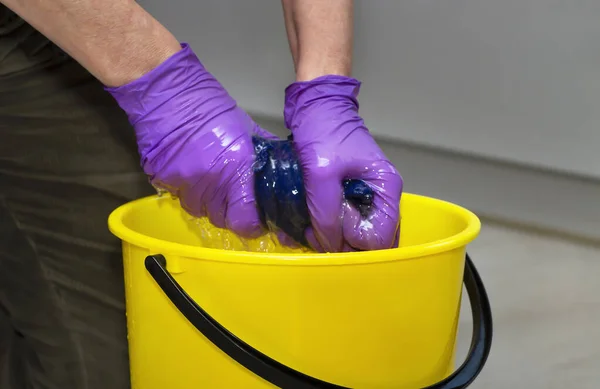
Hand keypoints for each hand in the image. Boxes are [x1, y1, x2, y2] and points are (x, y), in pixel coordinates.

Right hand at [106, 43, 274, 237]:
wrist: (165, 91)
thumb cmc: (209, 105)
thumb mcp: (246, 127)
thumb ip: (265, 153)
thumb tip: (282, 170)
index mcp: (234, 169)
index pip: (245, 221)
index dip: (254, 224)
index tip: (258, 219)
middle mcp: (208, 183)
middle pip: (223, 221)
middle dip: (234, 214)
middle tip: (239, 200)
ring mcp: (181, 184)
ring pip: (200, 211)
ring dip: (210, 203)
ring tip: (214, 184)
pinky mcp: (161, 180)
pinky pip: (179, 197)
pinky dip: (189, 190)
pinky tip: (193, 173)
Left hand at [284, 75, 402, 251]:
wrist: (314, 105)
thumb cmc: (324, 129)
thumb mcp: (322, 173)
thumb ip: (327, 213)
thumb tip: (329, 245)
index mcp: (387, 188)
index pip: (381, 238)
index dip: (355, 239)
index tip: (333, 220)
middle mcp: (381, 196)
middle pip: (369, 240)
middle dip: (341, 242)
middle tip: (315, 229)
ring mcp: (364, 196)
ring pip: (353, 234)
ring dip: (329, 236)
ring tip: (306, 226)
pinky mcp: (348, 194)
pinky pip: (341, 221)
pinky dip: (324, 226)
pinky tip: (305, 222)